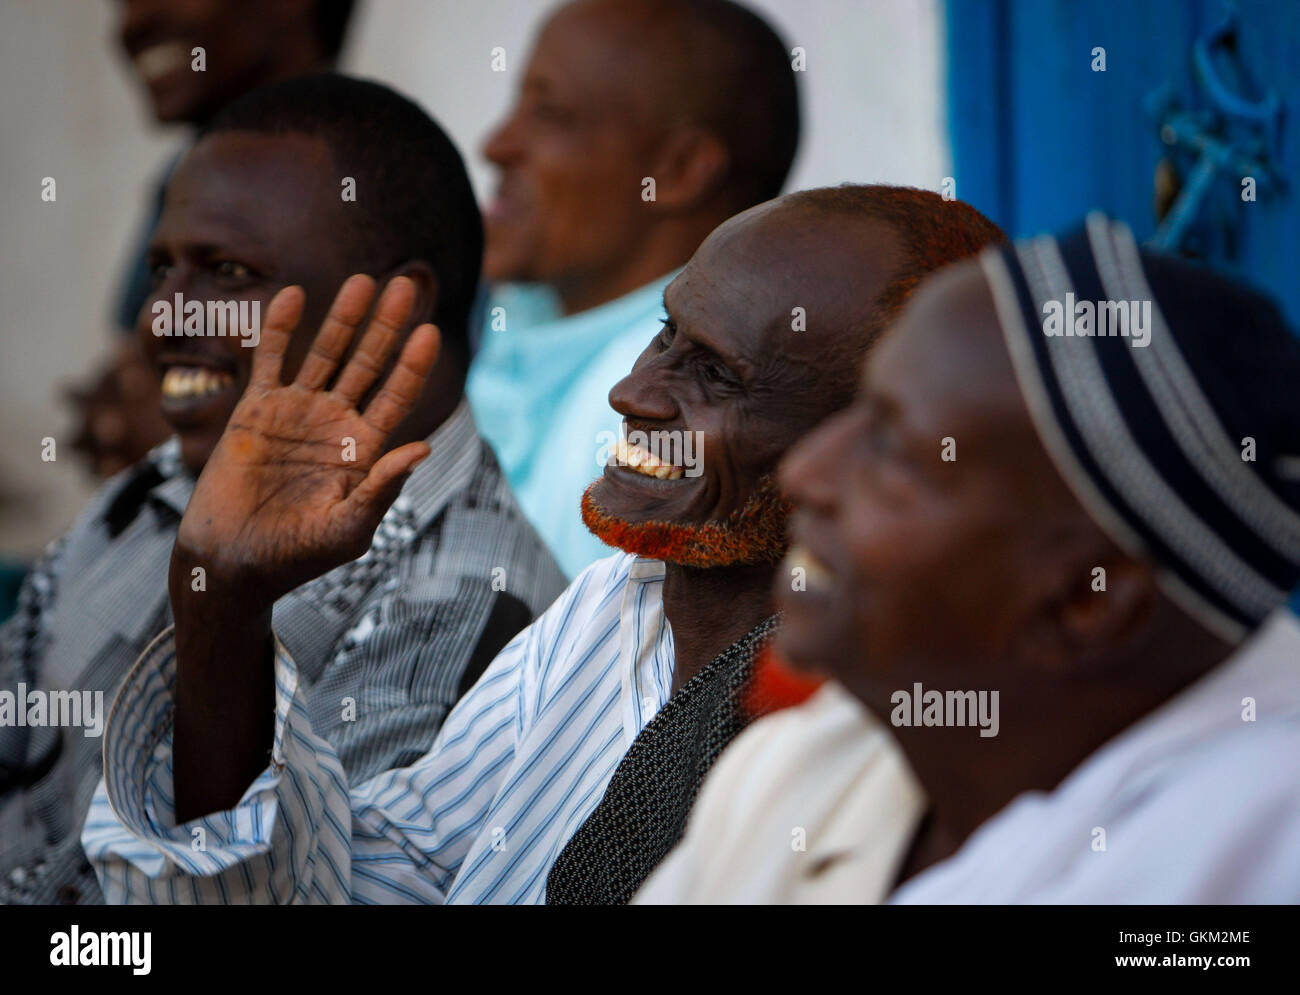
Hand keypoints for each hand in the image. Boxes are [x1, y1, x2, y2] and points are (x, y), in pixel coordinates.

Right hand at [173, 274, 439, 608]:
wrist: (233, 563)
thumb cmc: (296, 557)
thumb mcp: (348, 529)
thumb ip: (382, 488)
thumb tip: (422, 448)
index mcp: (364, 450)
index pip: (397, 396)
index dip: (413, 365)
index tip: (429, 332)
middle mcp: (335, 424)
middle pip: (369, 364)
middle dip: (387, 326)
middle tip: (406, 283)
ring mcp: (296, 412)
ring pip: (327, 354)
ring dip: (344, 318)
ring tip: (364, 280)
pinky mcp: (255, 410)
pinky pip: (270, 360)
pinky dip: (281, 329)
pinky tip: (296, 295)